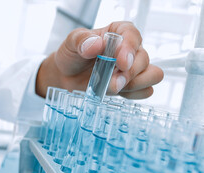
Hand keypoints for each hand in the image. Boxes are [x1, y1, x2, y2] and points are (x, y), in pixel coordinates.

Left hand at [36, 21, 163, 98]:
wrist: (66, 75)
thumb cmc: (72, 55)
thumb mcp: (71, 42)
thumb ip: (82, 41)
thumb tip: (96, 44)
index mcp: (119, 32)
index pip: (133, 36)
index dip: (129, 49)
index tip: (121, 63)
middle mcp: (130, 48)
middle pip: (144, 59)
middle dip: (128, 74)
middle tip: (110, 81)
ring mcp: (134, 67)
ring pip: (152, 75)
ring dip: (133, 84)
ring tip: (111, 86)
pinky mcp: (132, 84)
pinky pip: (145, 91)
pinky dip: (132, 94)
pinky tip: (115, 92)